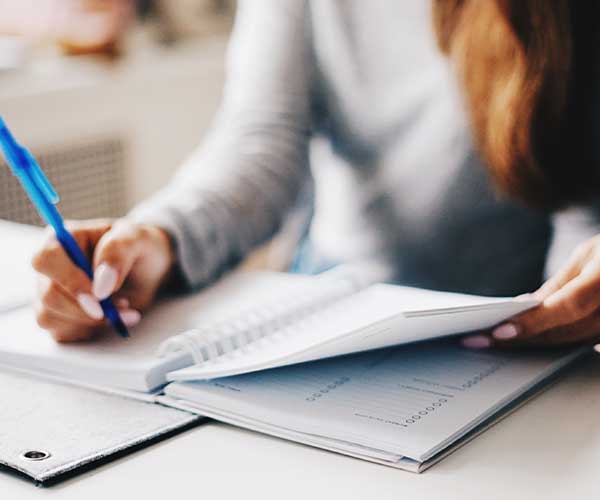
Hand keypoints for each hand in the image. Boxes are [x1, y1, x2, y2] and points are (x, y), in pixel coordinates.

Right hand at [32, 219, 175, 341]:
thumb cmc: (139, 247)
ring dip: (91, 321)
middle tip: (123, 305)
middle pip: (49, 295)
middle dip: (88, 308)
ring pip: (51, 316)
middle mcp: (50, 266)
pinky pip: (61, 331)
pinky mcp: (58, 315)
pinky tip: (110, 317)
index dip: (70, 281)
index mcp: (62, 238)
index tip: (100, 296)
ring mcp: (50, 292)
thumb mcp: (137, 238)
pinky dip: (89, 330)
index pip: (46, 260)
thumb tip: (101, 285)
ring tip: (122, 307)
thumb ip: (117, 253)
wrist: (148, 269)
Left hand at [462, 235, 599, 349]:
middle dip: (521, 339)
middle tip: (479, 341)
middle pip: (565, 332)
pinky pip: (584, 345)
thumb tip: (526, 306)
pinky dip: (555, 343)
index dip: (534, 322)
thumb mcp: (590, 254)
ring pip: (572, 343)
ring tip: (494, 343)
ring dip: (533, 345)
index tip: (499, 332)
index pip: (568, 306)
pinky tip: (527, 342)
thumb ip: (560, 283)